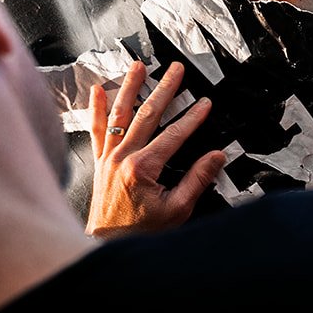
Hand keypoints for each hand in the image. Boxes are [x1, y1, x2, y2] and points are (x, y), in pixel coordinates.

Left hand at [86, 60, 226, 237]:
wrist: (107, 245)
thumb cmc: (140, 232)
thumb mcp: (177, 210)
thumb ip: (196, 180)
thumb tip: (215, 158)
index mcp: (142, 169)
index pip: (173, 135)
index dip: (192, 117)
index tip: (204, 104)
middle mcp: (122, 158)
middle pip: (147, 115)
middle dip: (164, 89)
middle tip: (176, 71)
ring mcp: (108, 158)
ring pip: (120, 114)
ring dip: (130, 88)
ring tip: (138, 67)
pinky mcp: (99, 162)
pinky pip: (96, 129)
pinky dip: (96, 108)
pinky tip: (98, 90)